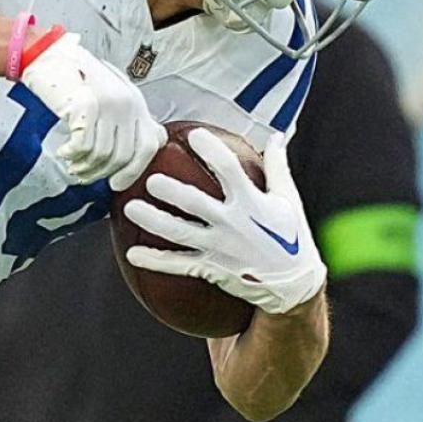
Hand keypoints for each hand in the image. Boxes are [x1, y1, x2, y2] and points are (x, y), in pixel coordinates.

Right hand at [19, 31, 164, 189]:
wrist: (48, 57)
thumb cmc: (75, 80)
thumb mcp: (110, 97)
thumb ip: (129, 119)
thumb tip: (153, 141)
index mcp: (136, 102)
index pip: (149, 145)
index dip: (134, 170)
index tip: (117, 184)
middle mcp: (128, 102)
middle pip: (123, 155)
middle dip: (102, 173)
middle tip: (84, 176)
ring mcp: (109, 102)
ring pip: (102, 153)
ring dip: (84, 166)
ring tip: (71, 165)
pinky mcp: (87, 104)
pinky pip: (83, 145)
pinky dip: (72, 155)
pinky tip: (64, 152)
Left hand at [123, 131, 324, 313]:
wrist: (293, 286)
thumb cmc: (290, 236)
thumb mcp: (288, 199)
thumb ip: (277, 166)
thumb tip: (278, 134)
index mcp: (252, 203)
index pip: (230, 170)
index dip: (212, 151)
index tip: (193, 135)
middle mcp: (233, 224)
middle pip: (197, 204)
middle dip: (173, 192)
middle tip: (151, 180)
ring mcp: (219, 248)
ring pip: (180, 234)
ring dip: (153, 222)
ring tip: (129, 209)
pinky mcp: (210, 268)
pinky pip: (178, 265)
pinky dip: (154, 261)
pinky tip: (131, 254)